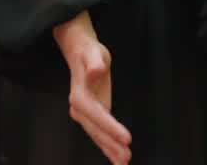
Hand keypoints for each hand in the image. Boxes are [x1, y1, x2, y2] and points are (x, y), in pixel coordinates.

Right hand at [54, 13, 131, 163]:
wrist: (80, 53)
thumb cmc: (88, 52)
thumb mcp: (93, 52)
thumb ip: (94, 62)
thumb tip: (95, 71)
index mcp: (80, 96)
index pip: (97, 115)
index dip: (111, 128)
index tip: (126, 138)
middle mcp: (80, 109)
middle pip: (97, 131)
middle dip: (112, 145)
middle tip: (127, 157)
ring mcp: (85, 115)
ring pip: (98, 137)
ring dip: (110, 151)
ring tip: (124, 163)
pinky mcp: (92, 117)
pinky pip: (100, 135)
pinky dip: (108, 148)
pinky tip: (117, 158)